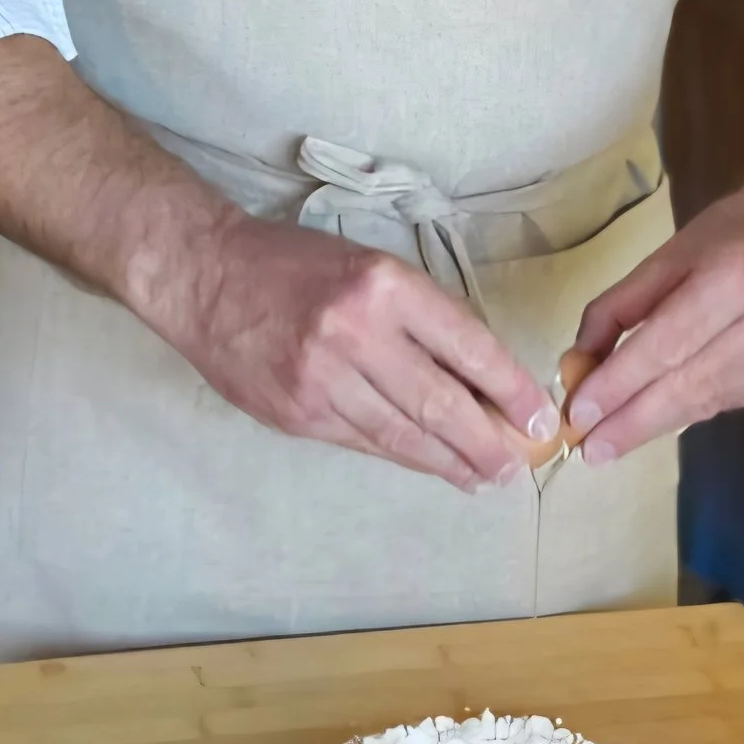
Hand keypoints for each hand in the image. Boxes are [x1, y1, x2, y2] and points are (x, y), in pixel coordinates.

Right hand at [160, 207, 559, 494]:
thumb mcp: (371, 268)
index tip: (539, 416)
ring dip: (450, 462)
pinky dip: (403, 457)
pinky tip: (430, 466)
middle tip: (519, 466)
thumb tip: (481, 378)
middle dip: (487, 442)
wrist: (205, 277)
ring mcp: (321, 380)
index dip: (510, 388)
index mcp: (384, 287)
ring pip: (402, 434)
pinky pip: (363, 442)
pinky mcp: (297, 413)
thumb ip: (421, 319)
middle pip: (440, 403)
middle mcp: (355, 334)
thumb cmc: (297, 265)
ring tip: (485, 478)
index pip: (467, 345)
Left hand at [563, 179, 743, 463]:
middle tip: (587, 450)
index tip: (578, 414)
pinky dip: (688, 408)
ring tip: (610, 439)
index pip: (667, 344)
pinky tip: (662, 410)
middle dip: (631, 422)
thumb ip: (620, 306)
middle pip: (688, 385)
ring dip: (654, 422)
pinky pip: (726, 402)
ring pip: (706, 403)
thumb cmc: (736, 231)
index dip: (620, 384)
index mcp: (739, 276)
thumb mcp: (670, 253)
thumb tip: (578, 364)